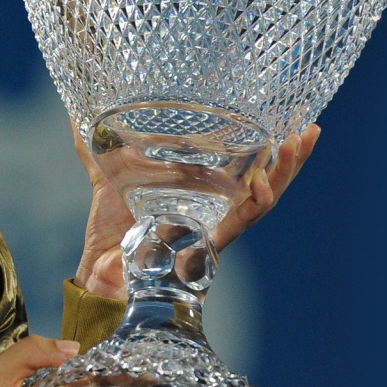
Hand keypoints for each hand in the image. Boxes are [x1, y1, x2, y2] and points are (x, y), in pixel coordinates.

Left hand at [71, 119, 320, 300]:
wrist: (100, 271)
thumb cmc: (110, 231)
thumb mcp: (107, 178)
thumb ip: (95, 149)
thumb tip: (75, 114)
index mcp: (201, 192)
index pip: (245, 164)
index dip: (267, 144)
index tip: (288, 116)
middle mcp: (216, 210)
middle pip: (265, 180)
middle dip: (291, 158)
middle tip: (311, 128)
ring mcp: (216, 228)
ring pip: (262, 200)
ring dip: (284, 174)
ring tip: (297, 144)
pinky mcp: (208, 245)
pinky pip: (238, 225)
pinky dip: (254, 204)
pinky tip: (264, 184)